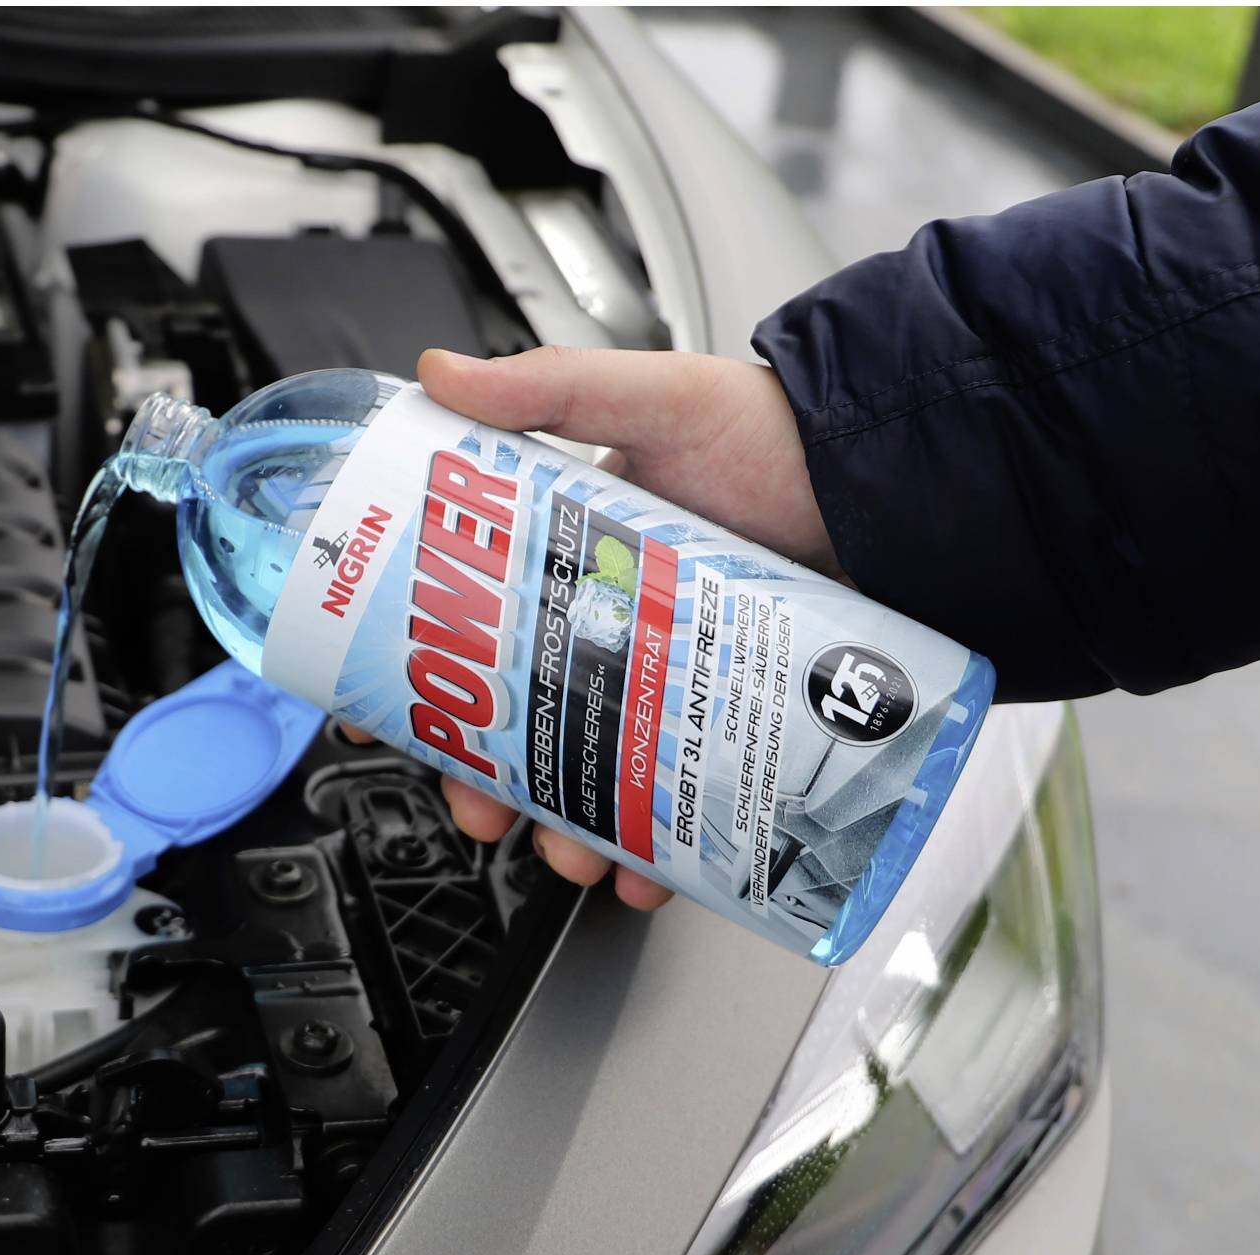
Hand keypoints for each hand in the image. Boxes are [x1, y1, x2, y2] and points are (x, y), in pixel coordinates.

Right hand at [344, 345, 832, 910]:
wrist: (886, 486)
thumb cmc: (770, 436)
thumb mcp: (654, 396)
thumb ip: (552, 386)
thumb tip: (441, 377)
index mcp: (557, 558)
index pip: (461, 629)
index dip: (412, 679)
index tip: (373, 716)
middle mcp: (600, 628)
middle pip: (514, 725)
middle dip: (485, 784)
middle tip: (482, 807)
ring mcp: (660, 681)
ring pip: (586, 779)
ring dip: (565, 831)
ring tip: (574, 854)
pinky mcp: (720, 719)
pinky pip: (675, 805)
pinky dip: (655, 853)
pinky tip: (649, 872)